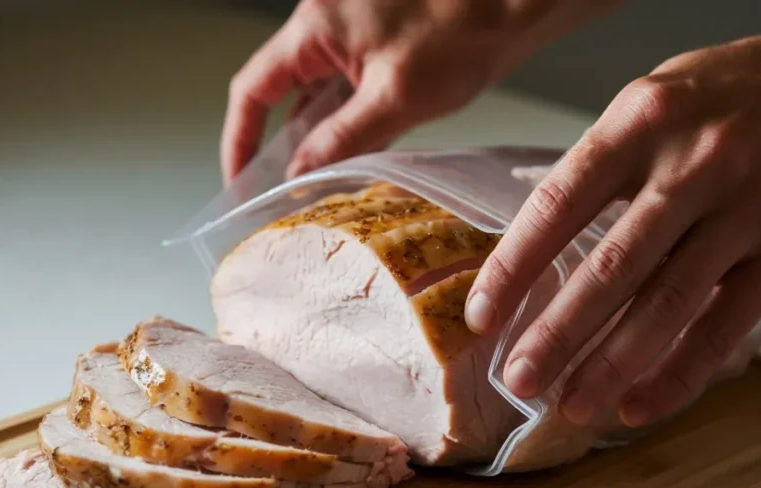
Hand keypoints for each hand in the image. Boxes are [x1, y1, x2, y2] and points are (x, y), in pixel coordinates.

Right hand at [221, 0, 619, 182]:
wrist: (520, 1)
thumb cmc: (466, 30)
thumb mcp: (396, 99)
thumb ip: (340, 140)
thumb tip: (300, 175)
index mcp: (316, 26)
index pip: (254, 88)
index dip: (240, 139)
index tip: (241, 180)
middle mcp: (325, 21)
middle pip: (283, 91)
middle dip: (281, 144)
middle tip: (282, 194)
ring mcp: (352, 29)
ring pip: (318, 91)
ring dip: (316, 135)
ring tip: (318, 183)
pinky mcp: (379, 39)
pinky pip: (346, 84)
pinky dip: (345, 119)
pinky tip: (355, 153)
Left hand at [466, 0, 760, 427]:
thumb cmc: (730, 96)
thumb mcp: (652, 103)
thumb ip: (600, 168)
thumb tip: (533, 247)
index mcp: (641, 122)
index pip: (560, 204)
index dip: (514, 268)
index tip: (481, 317)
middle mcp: (694, 164)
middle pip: (612, 267)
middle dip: (558, 334)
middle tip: (519, 380)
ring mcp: (747, 209)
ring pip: (668, 304)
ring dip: (611, 365)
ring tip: (569, 406)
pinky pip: (726, 325)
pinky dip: (679, 374)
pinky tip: (637, 406)